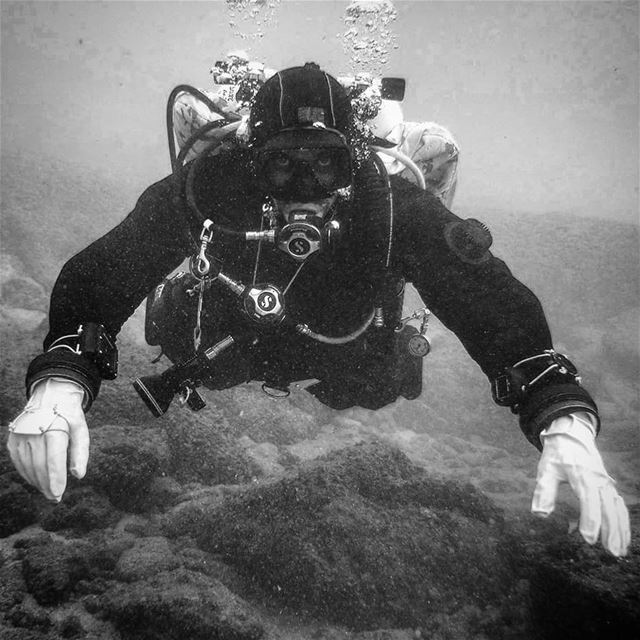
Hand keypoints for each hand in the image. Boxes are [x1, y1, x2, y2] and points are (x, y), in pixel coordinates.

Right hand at [7, 378, 88, 501]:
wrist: (49, 397)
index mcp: (55, 429)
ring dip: (37, 482)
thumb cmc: (69, 417)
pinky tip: (37, 480)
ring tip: (49, 491)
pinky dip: (28, 474)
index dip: (55, 478)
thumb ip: (80, 453)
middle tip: (56, 498)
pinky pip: (19, 463)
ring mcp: (21, 436)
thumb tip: (78, 475)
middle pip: (39, 466)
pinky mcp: (12, 440)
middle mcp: (35, 433)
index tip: (58, 494)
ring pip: (28, 466)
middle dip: (47, 485)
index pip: (54, 459)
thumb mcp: (81, 430)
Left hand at [531, 413, 629, 556]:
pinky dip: (623, 521)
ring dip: (620, 530)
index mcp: (581, 475)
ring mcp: (606, 483)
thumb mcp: (546, 469)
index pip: (588, 501)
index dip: (590, 520)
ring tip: (619, 551)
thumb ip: (543, 491)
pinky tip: (623, 537)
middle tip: (611, 552)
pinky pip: (619, 506)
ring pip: (617, 509)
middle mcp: (598, 480)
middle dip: (611, 531)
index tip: (589, 539)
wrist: (572, 435)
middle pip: (608, 508)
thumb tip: (539, 514)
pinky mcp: (609, 486)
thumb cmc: (557, 455)